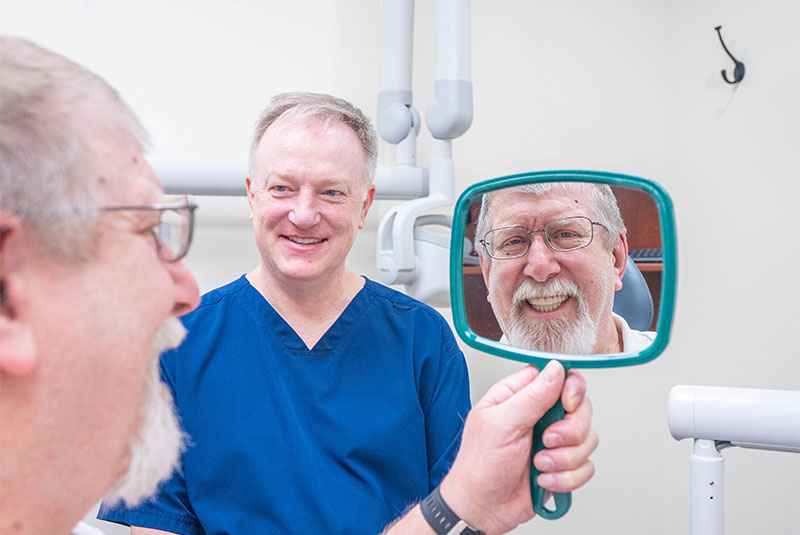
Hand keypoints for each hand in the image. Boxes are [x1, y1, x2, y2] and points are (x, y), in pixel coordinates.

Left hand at [439, 361, 597, 534]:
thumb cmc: (479, 465)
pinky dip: (566, 478)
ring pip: (587, 438)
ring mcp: (553, 441)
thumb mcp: (501, 424)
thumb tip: (556, 369)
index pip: (558, 376)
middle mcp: (539, 415)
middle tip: (547, 440)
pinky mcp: (562, 465)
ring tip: (539, 464)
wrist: (482, 508)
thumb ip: (532, 397)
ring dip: (564, 458)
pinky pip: (586, 466)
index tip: (566, 404)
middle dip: (570, 430)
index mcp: (519, 396)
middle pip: (580, 407)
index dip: (570, 388)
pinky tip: (543, 479)